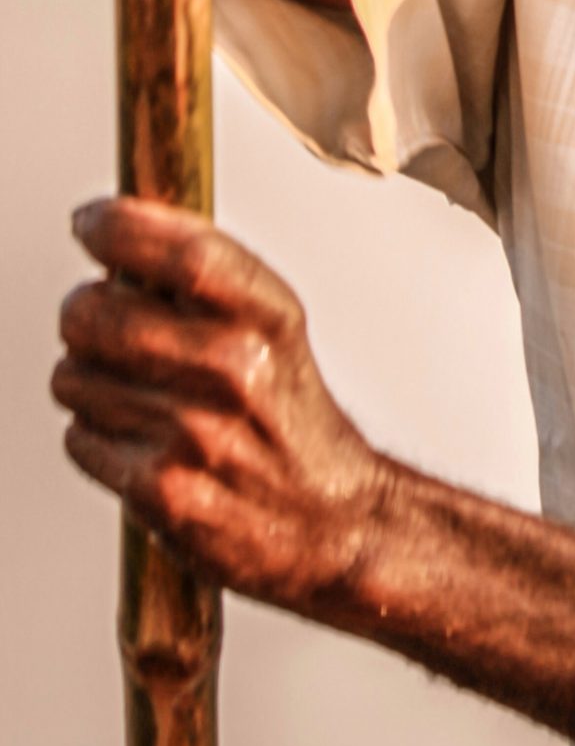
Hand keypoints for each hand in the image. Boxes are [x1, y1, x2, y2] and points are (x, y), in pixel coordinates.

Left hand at [54, 196, 389, 609]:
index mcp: (270, 316)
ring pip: (72, 375)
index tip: (90, 222)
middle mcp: (236, 369)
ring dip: (87, 381)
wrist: (332, 523)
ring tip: (137, 395)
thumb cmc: (291, 420)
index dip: (118, 226)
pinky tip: (141, 443)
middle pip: (94, 312)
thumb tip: (116, 231)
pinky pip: (78, 437)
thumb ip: (203, 280)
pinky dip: (95, 439)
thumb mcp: (273, 327)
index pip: (182, 251)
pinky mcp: (160, 491)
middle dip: (83, 313)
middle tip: (102, 323)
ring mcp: (194, 432)